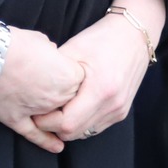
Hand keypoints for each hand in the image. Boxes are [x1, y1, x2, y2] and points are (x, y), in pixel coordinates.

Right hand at [0, 19, 84, 153]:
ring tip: (48, 102)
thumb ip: (54, 55)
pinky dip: (46, 141)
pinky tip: (57, 146)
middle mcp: (57, 97)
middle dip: (63, 91)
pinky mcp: (16, 119)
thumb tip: (53, 59)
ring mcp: (37, 110)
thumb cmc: (17, 44)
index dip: (71, 72)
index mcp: (68, 76)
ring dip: (53, 111)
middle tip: (49, 79)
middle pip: (70, 99)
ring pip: (54, 116)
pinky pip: (35, 134)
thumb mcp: (45, 43)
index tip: (62, 66)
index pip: (81, 79)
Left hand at [35, 0, 166, 142]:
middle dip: (53, 126)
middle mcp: (113, 104)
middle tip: (43, 109)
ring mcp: (119, 110)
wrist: (135, 34)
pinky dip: (80, 122)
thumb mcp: (73, 50)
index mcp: (101, 89)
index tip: (36, 109)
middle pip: (73, 133)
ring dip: (67, 126)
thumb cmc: (103, 38)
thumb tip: (32, 93)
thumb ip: (53, 74)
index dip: (46, 121)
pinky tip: (74, 106)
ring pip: (83, 133)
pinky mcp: (121, 112)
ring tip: (58, 107)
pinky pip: (94, 127)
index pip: (65, 124)